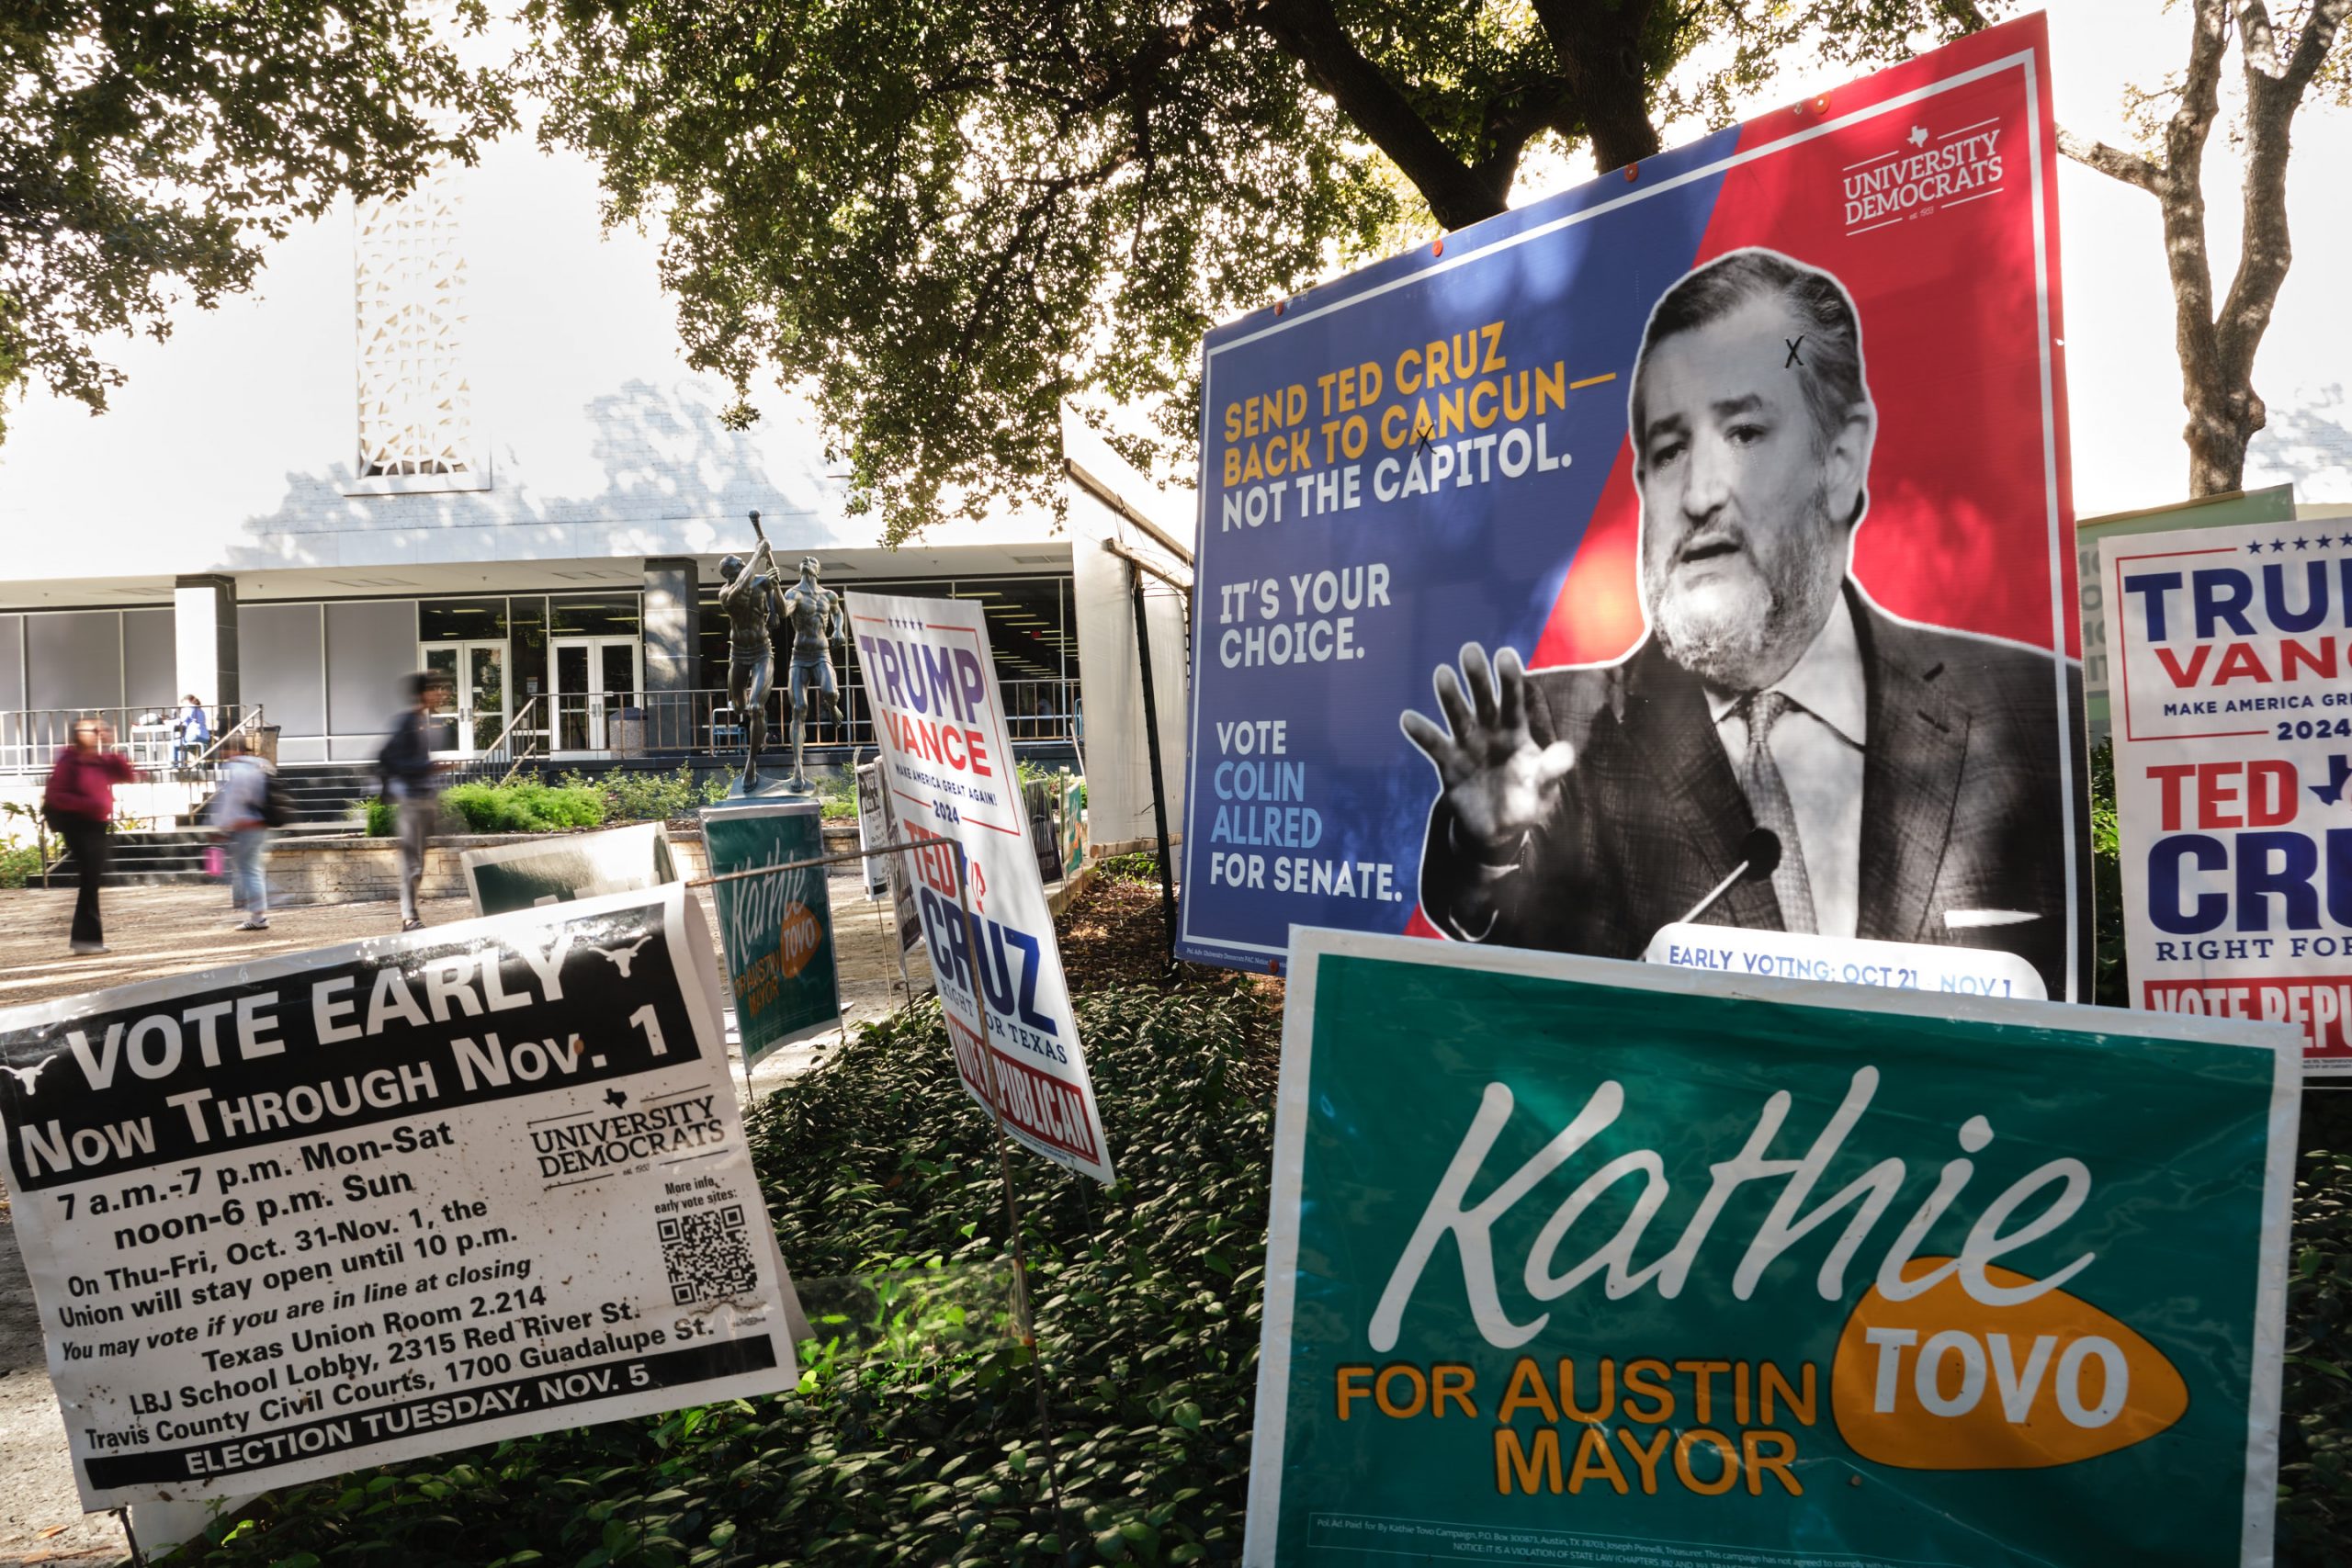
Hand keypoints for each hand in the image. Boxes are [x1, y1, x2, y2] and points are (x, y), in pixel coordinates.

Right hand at [1399, 643, 1575, 860]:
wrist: (1496, 829)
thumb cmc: (1525, 802)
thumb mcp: (1544, 789)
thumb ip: (1552, 770)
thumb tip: (1566, 752)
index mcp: (1517, 733)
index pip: (1514, 702)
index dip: (1510, 680)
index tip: (1504, 654)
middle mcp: (1490, 733)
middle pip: (1484, 701)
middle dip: (1478, 677)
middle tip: (1470, 650)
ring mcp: (1467, 746)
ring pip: (1458, 717)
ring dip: (1450, 696)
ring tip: (1442, 673)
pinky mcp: (1448, 764)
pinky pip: (1434, 746)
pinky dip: (1421, 733)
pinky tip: (1408, 719)